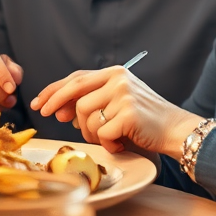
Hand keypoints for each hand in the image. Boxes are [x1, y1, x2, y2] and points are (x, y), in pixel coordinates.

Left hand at [31, 67, 200, 155]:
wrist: (175, 129)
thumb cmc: (143, 119)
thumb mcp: (117, 102)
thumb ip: (92, 101)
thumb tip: (59, 110)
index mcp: (114, 72)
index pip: (76, 78)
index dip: (55, 89)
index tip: (39, 101)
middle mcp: (118, 79)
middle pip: (75, 90)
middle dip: (55, 102)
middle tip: (45, 115)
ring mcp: (123, 95)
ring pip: (85, 116)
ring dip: (90, 133)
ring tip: (108, 138)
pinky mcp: (128, 114)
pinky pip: (101, 133)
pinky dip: (107, 143)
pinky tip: (120, 143)